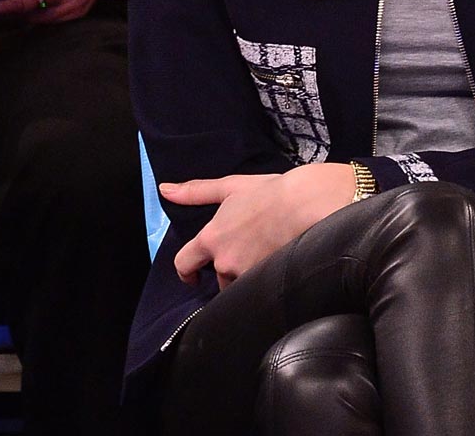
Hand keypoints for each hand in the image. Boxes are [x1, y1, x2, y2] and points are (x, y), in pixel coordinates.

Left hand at [163, 163, 355, 289]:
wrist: (309, 202)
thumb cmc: (272, 192)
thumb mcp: (232, 187)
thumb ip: (197, 192)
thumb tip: (164, 189)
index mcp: (211, 239)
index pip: (184, 264)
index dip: (186, 272)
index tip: (193, 276)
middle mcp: (224, 261)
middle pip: (218, 278)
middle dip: (230, 270)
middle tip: (251, 252)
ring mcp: (247, 274)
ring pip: (241, 285)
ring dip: (250, 276)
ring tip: (269, 255)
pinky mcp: (268, 281)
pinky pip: (260, 288)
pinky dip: (267, 279)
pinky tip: (280, 265)